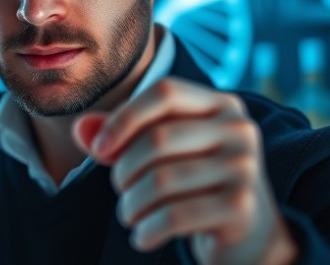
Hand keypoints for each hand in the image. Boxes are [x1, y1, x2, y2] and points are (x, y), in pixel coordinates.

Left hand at [72, 77, 296, 264]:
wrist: (248, 231)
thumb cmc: (194, 181)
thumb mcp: (160, 152)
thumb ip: (119, 136)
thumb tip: (81, 129)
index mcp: (221, 104)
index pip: (164, 92)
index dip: (124, 117)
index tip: (98, 148)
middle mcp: (239, 129)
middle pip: (157, 138)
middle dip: (123, 169)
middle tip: (121, 189)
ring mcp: (245, 168)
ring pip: (161, 181)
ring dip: (131, 204)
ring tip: (130, 214)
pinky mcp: (241, 207)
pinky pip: (174, 215)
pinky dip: (147, 229)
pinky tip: (142, 236)